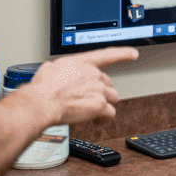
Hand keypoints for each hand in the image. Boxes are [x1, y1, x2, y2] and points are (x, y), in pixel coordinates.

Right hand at [23, 47, 138, 125]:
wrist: (43, 102)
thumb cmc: (42, 88)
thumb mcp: (50, 68)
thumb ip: (61, 69)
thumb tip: (57, 73)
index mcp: (82, 62)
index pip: (107, 55)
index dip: (122, 54)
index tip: (133, 53)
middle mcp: (93, 73)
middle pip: (108, 83)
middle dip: (100, 92)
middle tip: (87, 101)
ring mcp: (98, 89)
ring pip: (111, 98)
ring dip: (104, 105)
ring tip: (91, 112)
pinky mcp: (99, 105)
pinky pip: (110, 113)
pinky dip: (104, 119)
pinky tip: (95, 121)